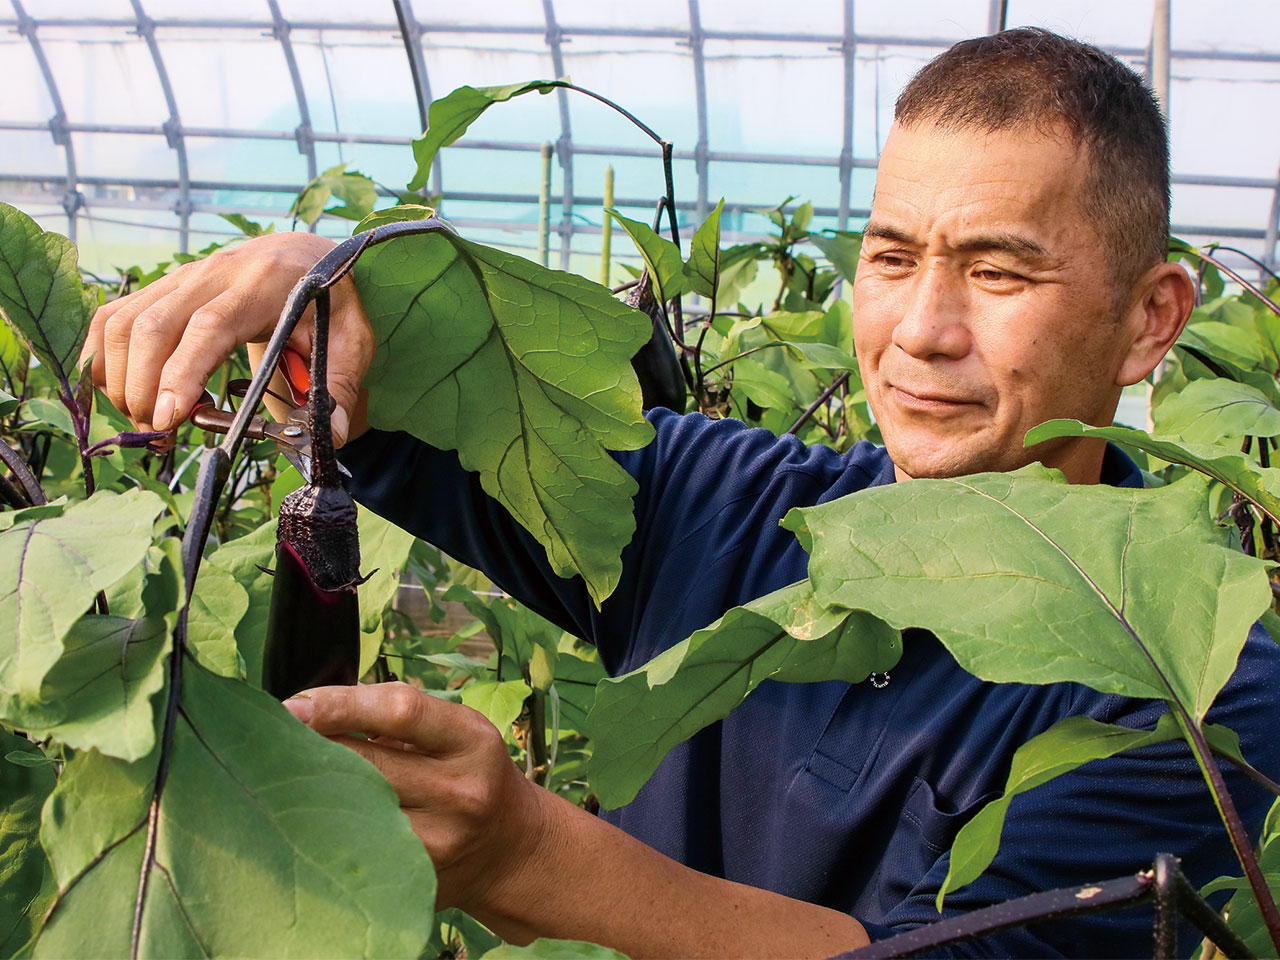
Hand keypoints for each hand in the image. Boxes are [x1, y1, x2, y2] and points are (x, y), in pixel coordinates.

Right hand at [81, 232, 373, 444]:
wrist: (306, 254)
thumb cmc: (330, 301)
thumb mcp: (352, 341)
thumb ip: (341, 386)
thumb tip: (333, 435)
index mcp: (264, 284)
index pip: (210, 325)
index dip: (183, 371)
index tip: (169, 416)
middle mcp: (214, 273)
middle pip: (155, 326)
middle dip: (145, 388)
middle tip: (159, 434)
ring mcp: (183, 277)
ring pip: (125, 322)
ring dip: (122, 378)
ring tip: (146, 420)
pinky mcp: (163, 287)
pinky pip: (114, 317)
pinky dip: (106, 357)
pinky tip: (124, 392)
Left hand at [283, 682, 548, 912]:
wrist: (509, 848)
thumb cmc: (469, 772)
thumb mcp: (456, 730)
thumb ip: (397, 714)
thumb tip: (309, 707)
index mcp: (472, 741)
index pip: (402, 711)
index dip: (340, 704)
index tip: (292, 704)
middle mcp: (461, 793)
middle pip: (364, 763)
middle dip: (310, 748)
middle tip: (270, 741)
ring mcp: (439, 844)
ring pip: (351, 813)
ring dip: (309, 793)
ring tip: (280, 778)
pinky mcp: (415, 882)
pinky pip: (355, 850)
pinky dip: (326, 832)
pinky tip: (308, 821)